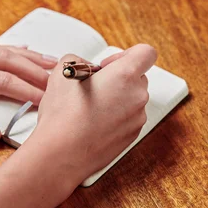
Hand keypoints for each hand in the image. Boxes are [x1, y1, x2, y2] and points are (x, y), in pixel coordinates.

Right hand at [28, 44, 156, 184]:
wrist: (61, 154)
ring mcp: (137, 118)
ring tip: (90, 106)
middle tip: (95, 85)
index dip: (128, 53)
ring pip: (133, 99)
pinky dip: (115, 117)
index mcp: (125, 75)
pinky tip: (93, 122)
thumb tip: (86, 68)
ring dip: (116, 98)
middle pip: (139, 77)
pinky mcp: (132, 136)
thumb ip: (80, 60)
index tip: (109, 64)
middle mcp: (137, 96)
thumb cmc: (63, 115)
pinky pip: (128, 118)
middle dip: (119, 77)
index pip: (146, 53)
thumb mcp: (63, 71)